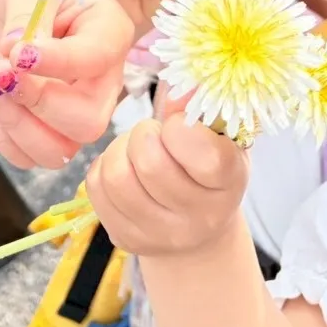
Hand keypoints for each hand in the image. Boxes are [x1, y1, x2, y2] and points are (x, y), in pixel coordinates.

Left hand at [0, 0, 133, 170]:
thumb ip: (22, 13)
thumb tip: (11, 49)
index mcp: (109, 32)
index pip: (95, 59)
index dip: (57, 63)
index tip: (17, 53)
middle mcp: (103, 79)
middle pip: (88, 121)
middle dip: (36, 104)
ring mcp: (80, 108)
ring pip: (62, 150)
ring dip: (17, 126)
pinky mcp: (52, 128)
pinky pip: (34, 157)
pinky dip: (7, 140)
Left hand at [85, 87, 247, 256]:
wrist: (199, 232)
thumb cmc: (209, 169)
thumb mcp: (220, 137)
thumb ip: (200, 108)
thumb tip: (179, 88)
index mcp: (229, 184)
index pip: (205, 156)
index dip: (181, 129)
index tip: (179, 127)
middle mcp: (199, 218)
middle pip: (149, 163)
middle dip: (144, 134)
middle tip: (153, 135)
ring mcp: (160, 235)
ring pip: (116, 176)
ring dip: (120, 150)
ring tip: (136, 150)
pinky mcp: (126, 238)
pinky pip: (96, 187)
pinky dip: (104, 166)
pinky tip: (125, 168)